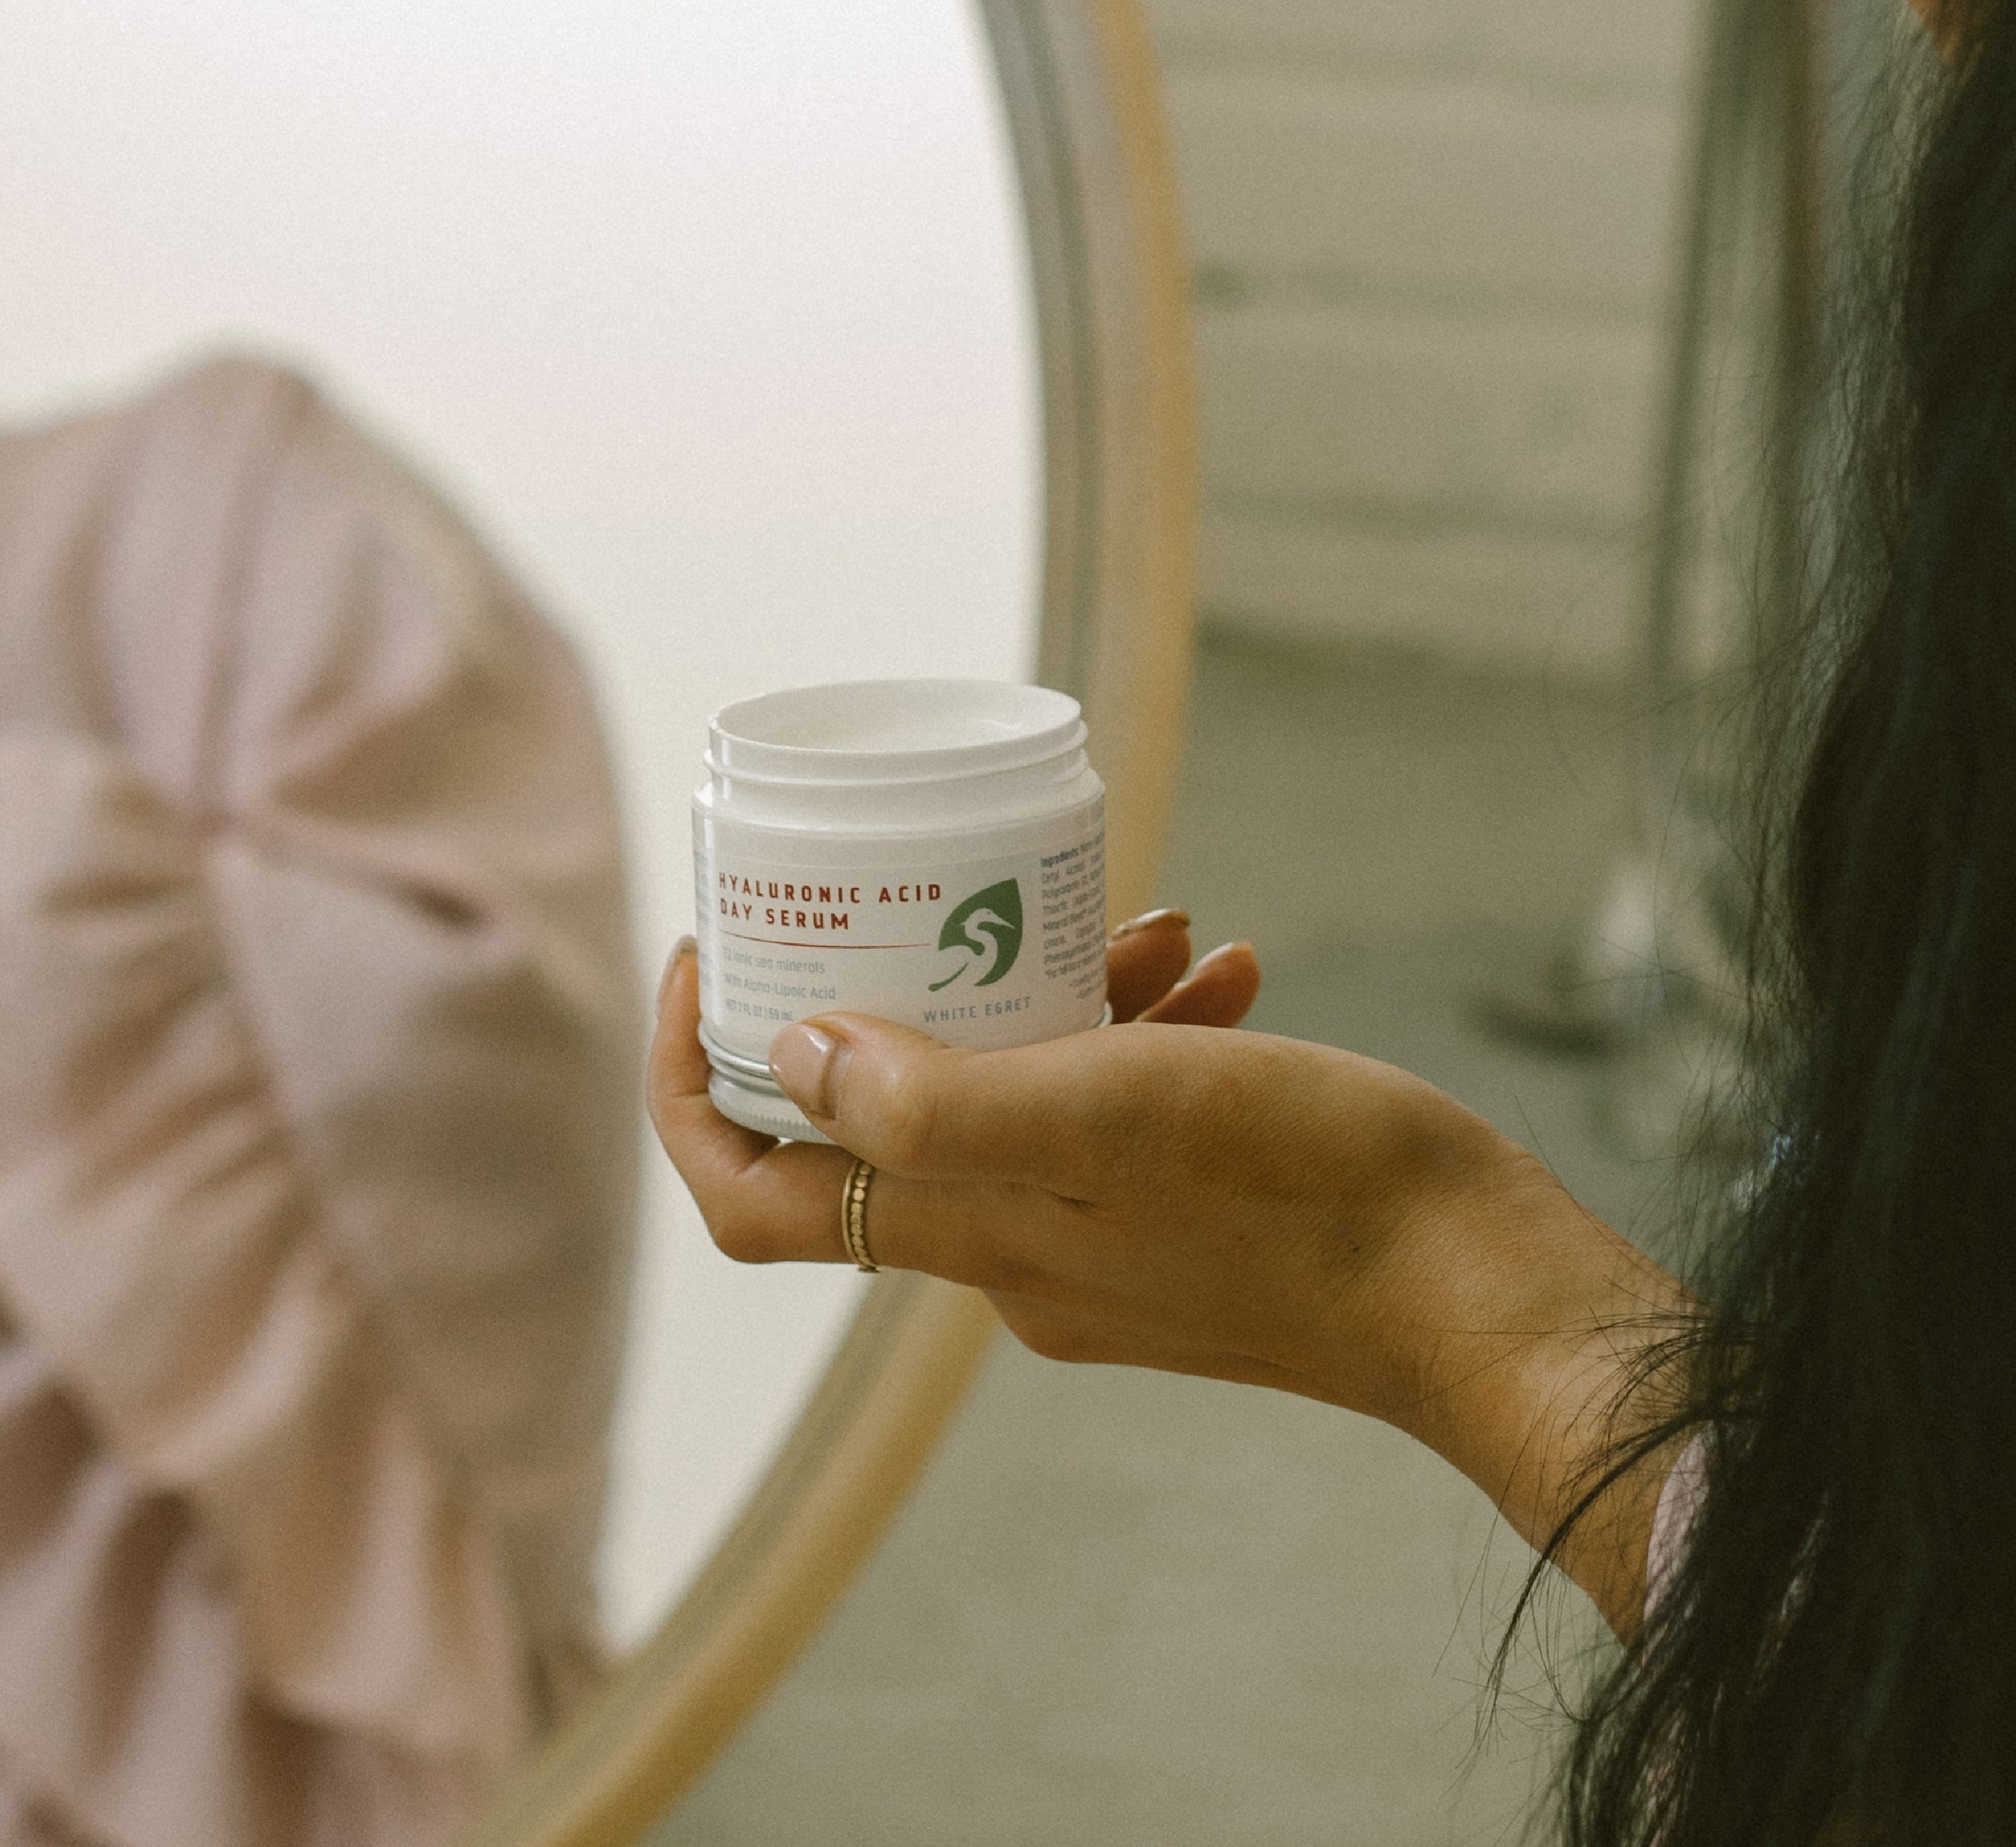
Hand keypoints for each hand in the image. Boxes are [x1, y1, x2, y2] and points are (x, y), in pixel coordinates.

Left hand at [646, 911, 1690, 1626]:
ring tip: (1145, 921)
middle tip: (921, 895)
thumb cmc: (1313, 1198)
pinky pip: (1115, 1111)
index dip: (699, 1087)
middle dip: (891, 997)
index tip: (715, 965)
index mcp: (973, 1236)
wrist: (1489, 1293)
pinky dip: (1143, 1029)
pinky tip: (1219, 965)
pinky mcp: (1181, 1225)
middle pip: (876, 1125)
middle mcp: (1013, 1255)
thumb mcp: (1115, 1112)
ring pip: (1014, 1097)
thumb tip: (797, 1053)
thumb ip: (942, 1103)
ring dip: (1047, 994)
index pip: (757, 1199)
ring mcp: (1098, 1245)